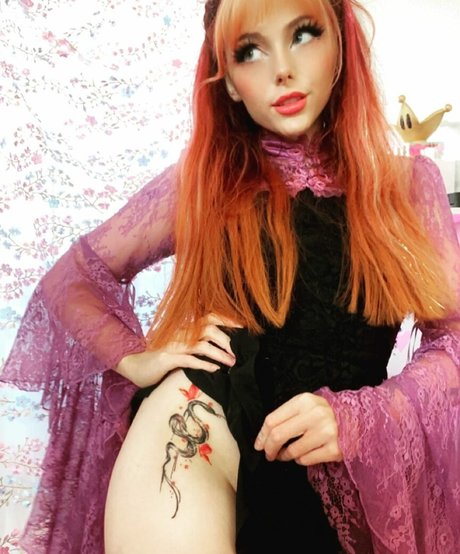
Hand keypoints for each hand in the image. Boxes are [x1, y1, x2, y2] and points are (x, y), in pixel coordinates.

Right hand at [116, 313, 241, 387]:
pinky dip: (203, 364)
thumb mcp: (181, 348)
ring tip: (231, 363)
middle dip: (226, 340)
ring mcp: (173, 345)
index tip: (243, 328)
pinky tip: (214, 369)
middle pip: (208, 329)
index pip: (209, 318)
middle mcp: (181, 333)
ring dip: (219, 354)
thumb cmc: (161, 359)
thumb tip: (224, 349)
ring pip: (201, 345)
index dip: (227, 320)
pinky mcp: (166, 358)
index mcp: (186, 329)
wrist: (134, 365)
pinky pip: (188, 360)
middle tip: (239, 353)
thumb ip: (198, 345)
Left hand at [254, 393, 342, 465]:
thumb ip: (286, 415)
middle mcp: (315, 415)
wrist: (356, 419)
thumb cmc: (324, 413)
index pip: (272, 419)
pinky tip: (305, 453)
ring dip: (285, 455)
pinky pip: (305, 460)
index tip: (259, 444)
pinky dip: (300, 459)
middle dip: (269, 448)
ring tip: (287, 453)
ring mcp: (326, 433)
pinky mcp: (334, 450)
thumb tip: (264, 437)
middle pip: (278, 435)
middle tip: (268, 454)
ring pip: (291, 451)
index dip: (262, 435)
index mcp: (304, 401)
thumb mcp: (306, 405)